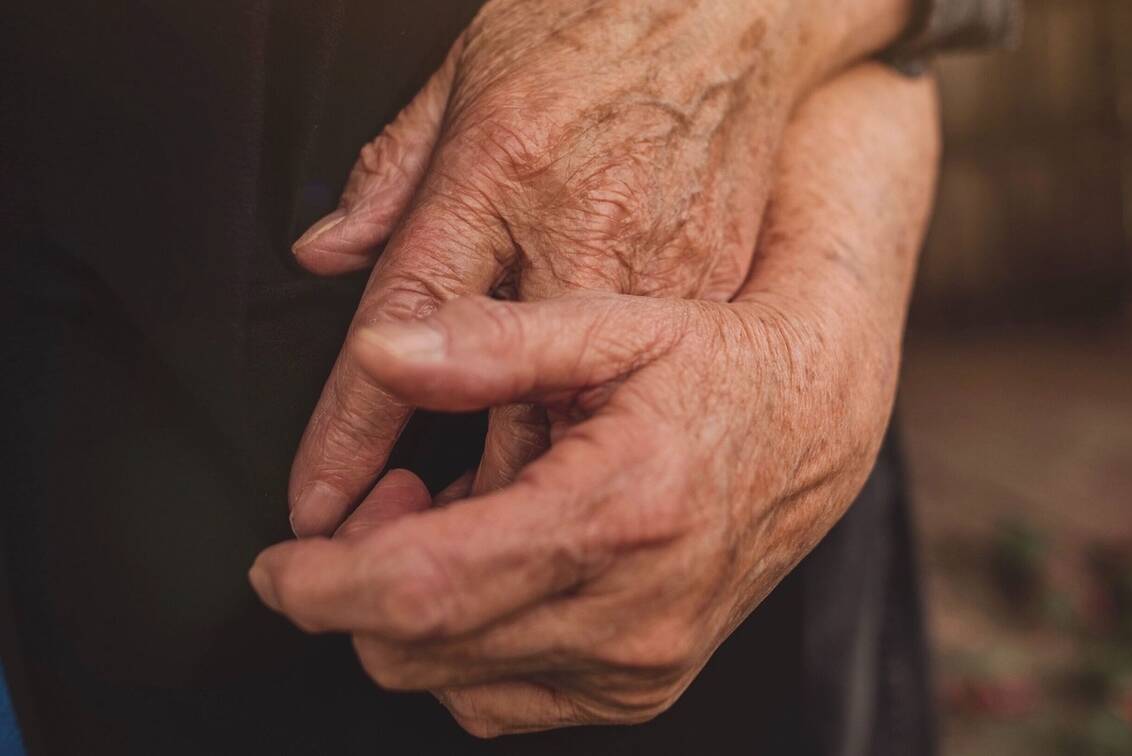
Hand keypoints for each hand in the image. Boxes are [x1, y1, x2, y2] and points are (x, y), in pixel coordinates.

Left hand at [252, 65, 938, 735]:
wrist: (811, 427)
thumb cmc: (714, 366)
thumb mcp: (611, 325)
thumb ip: (488, 341)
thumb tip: (378, 351)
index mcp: (616, 516)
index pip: (423, 590)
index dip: (323, 585)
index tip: (278, 564)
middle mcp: (632, 614)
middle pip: (421, 651)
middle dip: (359, 590)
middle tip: (392, 500)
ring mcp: (640, 665)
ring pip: (453, 685)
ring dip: (416, 617)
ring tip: (451, 522)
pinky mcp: (641, 687)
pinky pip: (504, 701)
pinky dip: (468, 647)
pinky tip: (496, 571)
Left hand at [286, 0, 912, 534]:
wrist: (740, 14)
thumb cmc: (601, 30)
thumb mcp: (472, 71)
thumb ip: (394, 171)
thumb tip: (328, 250)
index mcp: (506, 179)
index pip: (406, 336)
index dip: (351, 437)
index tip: (316, 507)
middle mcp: (588, 252)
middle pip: (498, 432)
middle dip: (423, 525)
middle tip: (364, 550)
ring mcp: (664, 295)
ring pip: (575, 456)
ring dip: (498, 526)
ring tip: (437, 539)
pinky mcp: (710, 315)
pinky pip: (640, 423)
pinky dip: (583, 481)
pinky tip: (543, 506)